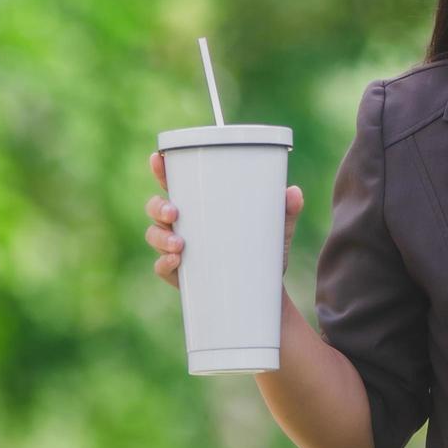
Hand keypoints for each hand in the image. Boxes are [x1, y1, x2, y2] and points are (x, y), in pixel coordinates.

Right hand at [145, 152, 304, 289]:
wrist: (262, 289)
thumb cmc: (263, 249)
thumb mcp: (276, 228)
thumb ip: (286, 211)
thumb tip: (294, 192)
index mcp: (200, 204)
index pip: (175, 182)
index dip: (162, 169)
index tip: (158, 158)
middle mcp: (183, 224)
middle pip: (156, 207)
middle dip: (159, 206)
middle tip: (174, 213)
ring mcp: (176, 248)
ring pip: (154, 235)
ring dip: (161, 236)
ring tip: (180, 244)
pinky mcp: (178, 273)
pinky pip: (161, 266)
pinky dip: (164, 262)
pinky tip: (175, 261)